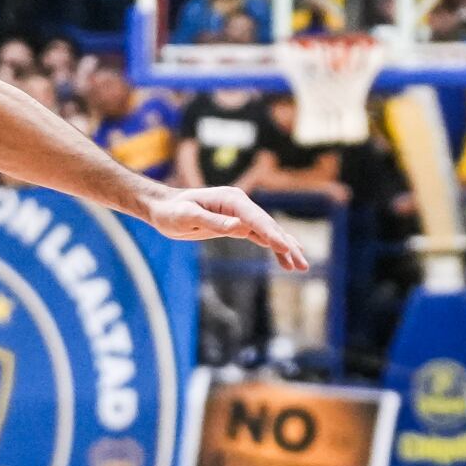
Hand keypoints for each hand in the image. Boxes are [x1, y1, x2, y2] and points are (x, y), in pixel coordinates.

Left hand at [145, 185, 308, 269]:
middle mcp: (240, 204)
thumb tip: (241, 227)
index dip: (273, 234)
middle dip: (286, 244)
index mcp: (232, 199)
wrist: (163, 208)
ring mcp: (240, 214)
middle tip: (302, 263)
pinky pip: (259, 236)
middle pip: (269, 225)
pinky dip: (273, 246)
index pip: (256, 219)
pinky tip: (285, 258)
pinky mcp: (236, 224)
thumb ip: (214, 222)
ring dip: (284, 248)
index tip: (287, 249)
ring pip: (268, 231)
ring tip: (301, 266)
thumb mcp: (187, 217)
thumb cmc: (171, 211)